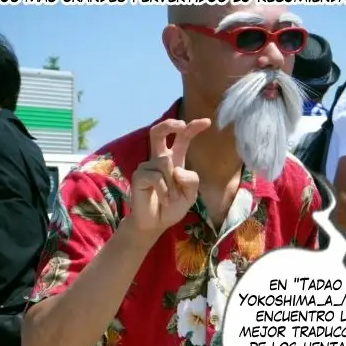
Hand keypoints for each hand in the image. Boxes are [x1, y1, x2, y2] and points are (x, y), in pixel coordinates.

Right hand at [126, 118, 210, 236]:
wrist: (155, 223)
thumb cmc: (172, 207)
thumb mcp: (191, 194)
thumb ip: (191, 180)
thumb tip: (177, 169)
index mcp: (174, 160)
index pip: (182, 138)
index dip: (193, 128)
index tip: (207, 122)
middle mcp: (159, 159)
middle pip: (158, 132)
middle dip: (169, 124)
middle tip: (181, 124)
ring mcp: (147, 166)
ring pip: (165, 163)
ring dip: (172, 184)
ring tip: (170, 198)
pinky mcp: (138, 176)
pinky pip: (155, 177)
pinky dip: (164, 191)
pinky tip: (163, 200)